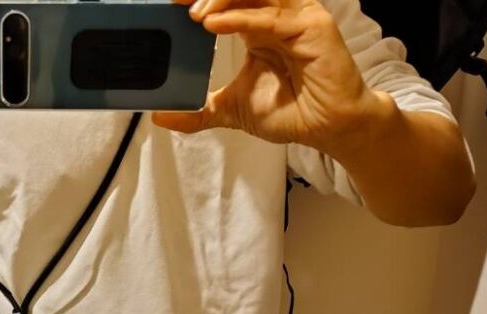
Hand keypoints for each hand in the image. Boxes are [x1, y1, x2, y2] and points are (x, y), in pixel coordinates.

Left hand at [154, 0, 382, 157]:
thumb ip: (199, 111)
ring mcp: (296, 16)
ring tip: (195, 16)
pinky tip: (214, 24)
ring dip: (221, 0)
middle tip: (178, 3)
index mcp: (258, 24)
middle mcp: (278, 13)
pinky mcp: (312, 26)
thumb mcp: (232, 110)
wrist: (327, 128)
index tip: (171, 3)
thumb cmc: (289, 113)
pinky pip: (272, 16)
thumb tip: (159, 117)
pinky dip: (241, 18)